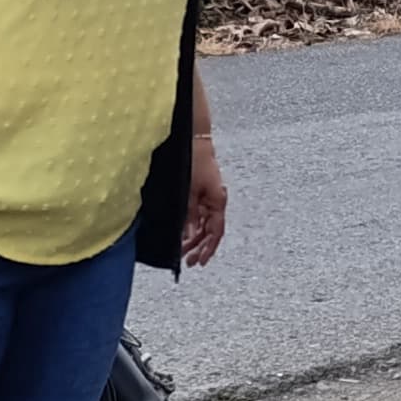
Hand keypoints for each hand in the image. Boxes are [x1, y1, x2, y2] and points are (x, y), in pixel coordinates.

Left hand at [181, 133, 228, 266]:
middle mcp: (216, 202)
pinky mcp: (201, 193)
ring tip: (183, 252)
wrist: (193, 139)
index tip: (199, 261)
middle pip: (210, 231)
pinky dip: (192, 226)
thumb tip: (189, 235)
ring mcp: (209, 198)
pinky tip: (183, 235)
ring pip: (204, 225)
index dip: (208, 249)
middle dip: (199, 247)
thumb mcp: (188, 191)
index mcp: (218, 201)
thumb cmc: (193, 161)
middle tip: (188, 261)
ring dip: (194, 239)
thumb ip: (189, 214)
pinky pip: (199, 215)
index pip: (216, 232)